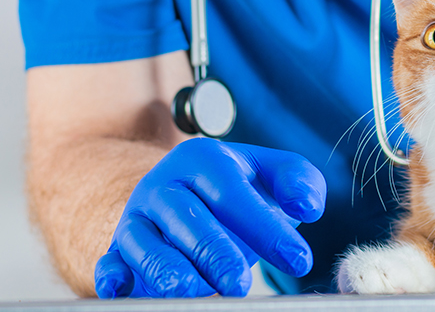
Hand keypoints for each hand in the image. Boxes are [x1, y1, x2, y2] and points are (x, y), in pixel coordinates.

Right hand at [93, 138, 325, 297]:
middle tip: (240, 284)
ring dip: (166, 270)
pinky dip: (110, 277)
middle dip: (214, 253)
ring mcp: (138, 218)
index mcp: (204, 160)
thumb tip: (307, 206)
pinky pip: (107, 262)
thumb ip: (299, 181)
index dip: (266, 228)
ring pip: (144, 242)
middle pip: (185, 217)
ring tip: (194, 292)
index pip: (234, 193)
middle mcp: (165, 186)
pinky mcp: (118, 249)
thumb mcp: (272, 174)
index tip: (298, 259)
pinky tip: (122, 289)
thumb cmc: (238, 189)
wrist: (183, 195)